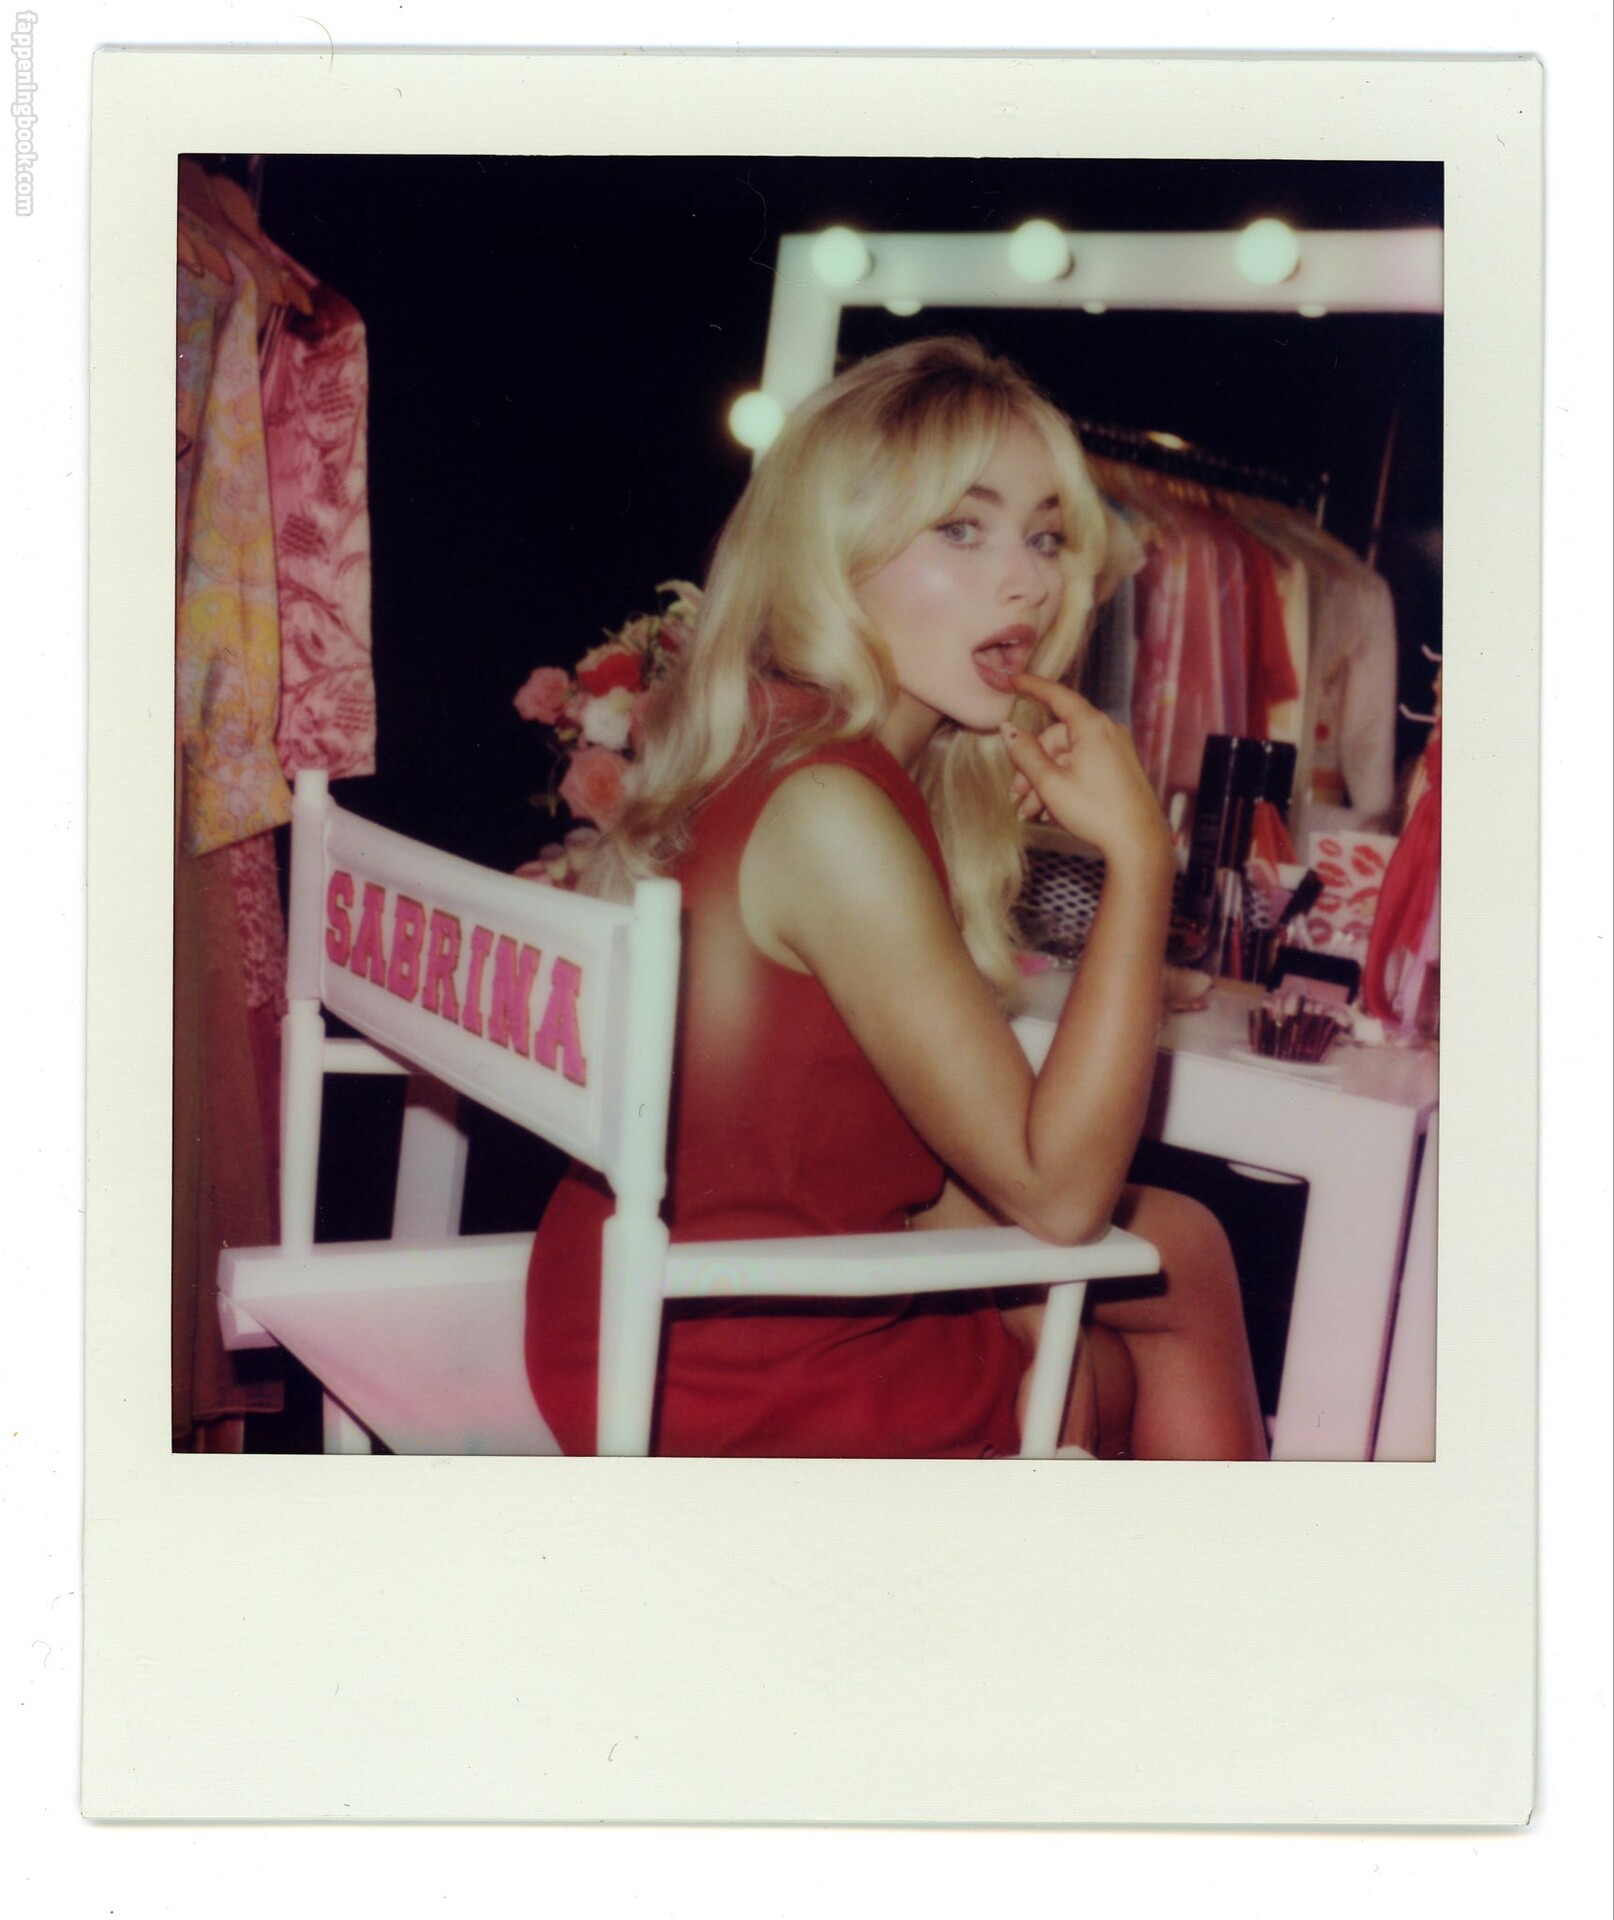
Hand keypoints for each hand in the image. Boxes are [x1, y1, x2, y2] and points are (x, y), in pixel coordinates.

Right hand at [1002, 673, 1172, 869]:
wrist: (1138, 843)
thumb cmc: (1097, 812)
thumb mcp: (1051, 784)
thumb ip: (1026, 753)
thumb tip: (1007, 729)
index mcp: (1092, 727)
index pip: (1057, 695)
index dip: (1031, 686)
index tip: (1011, 679)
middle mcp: (1107, 732)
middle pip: (1056, 738)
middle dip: (1032, 766)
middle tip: (1016, 796)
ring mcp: (1115, 750)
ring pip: (1067, 757)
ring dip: (1044, 782)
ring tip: (1030, 812)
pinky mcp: (1119, 768)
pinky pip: (1083, 767)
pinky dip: (1064, 783)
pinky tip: (1051, 811)